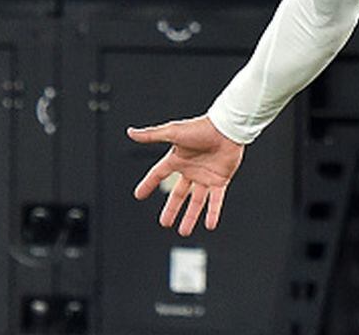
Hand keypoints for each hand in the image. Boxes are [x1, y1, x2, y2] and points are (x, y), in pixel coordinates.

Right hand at [128, 116, 243, 236]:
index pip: (158, 173)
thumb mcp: (173, 132)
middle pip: (179, 193)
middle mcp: (191, 169)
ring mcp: (206, 176)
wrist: (227, 128)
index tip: (138, 195)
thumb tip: (131, 132)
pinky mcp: (220, 180)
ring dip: (190, 216)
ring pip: (196, 201)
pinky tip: (209, 224)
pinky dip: (213, 212)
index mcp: (178, 158)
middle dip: (172, 209)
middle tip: (164, 223)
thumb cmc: (201, 127)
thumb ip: (151, 135)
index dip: (148, 184)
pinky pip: (216, 200)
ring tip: (183, 232)